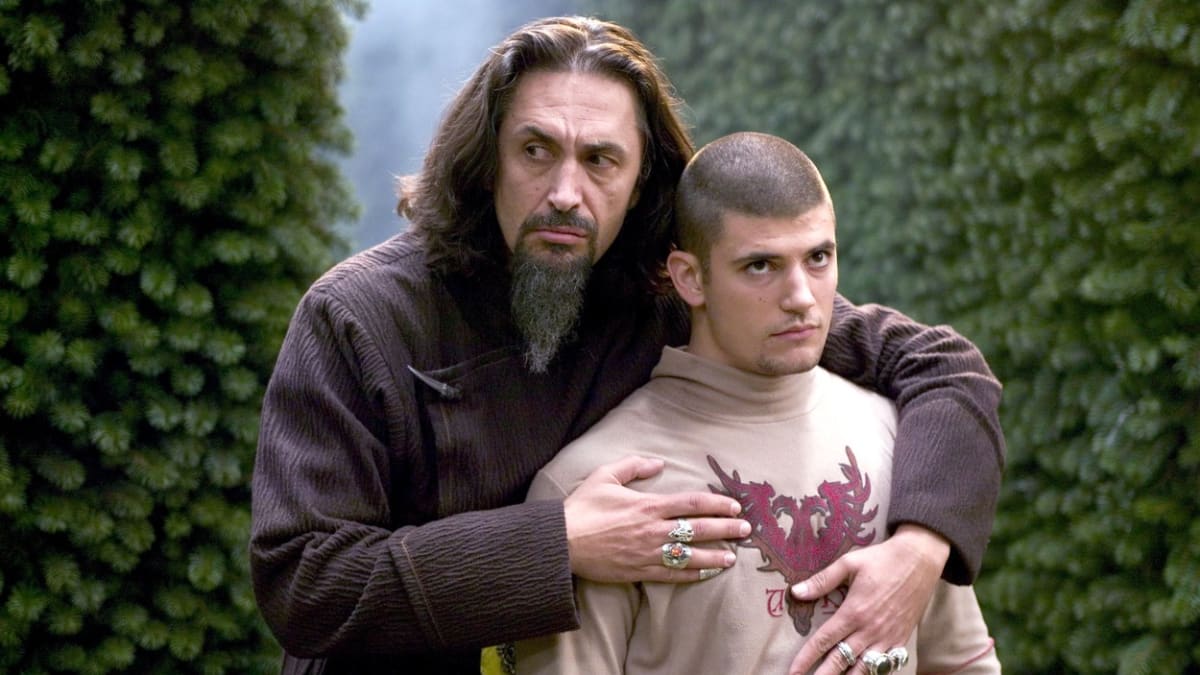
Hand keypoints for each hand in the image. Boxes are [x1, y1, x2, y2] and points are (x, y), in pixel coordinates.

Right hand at [563, 455, 749, 582]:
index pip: (692, 504)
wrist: (561, 543)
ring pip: (690, 556)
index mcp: (647, 505)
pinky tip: (706, 574)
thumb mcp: (604, 475)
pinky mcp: (639, 571)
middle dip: (726, 529)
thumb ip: (633, 465)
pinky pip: (672, 575)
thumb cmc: (581, 508)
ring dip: (714, 556)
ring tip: (732, 556)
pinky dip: (692, 575)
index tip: (734, 505)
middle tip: (746, 530)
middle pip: (698, 530)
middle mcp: (652, 530)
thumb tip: (657, 462)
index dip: (717, 504)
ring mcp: (647, 553)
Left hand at [786, 525, 948, 674]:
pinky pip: (886, 666)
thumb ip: (822, 580)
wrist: (920, 560)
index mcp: (854, 612)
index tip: (793, 671)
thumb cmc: (882, 559)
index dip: (806, 658)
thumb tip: (796, 592)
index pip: (824, 641)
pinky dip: (872, 673)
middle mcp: (870, 630)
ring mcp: (888, 638)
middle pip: (841, 661)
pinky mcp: (901, 640)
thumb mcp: (849, 563)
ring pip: (865, 669)